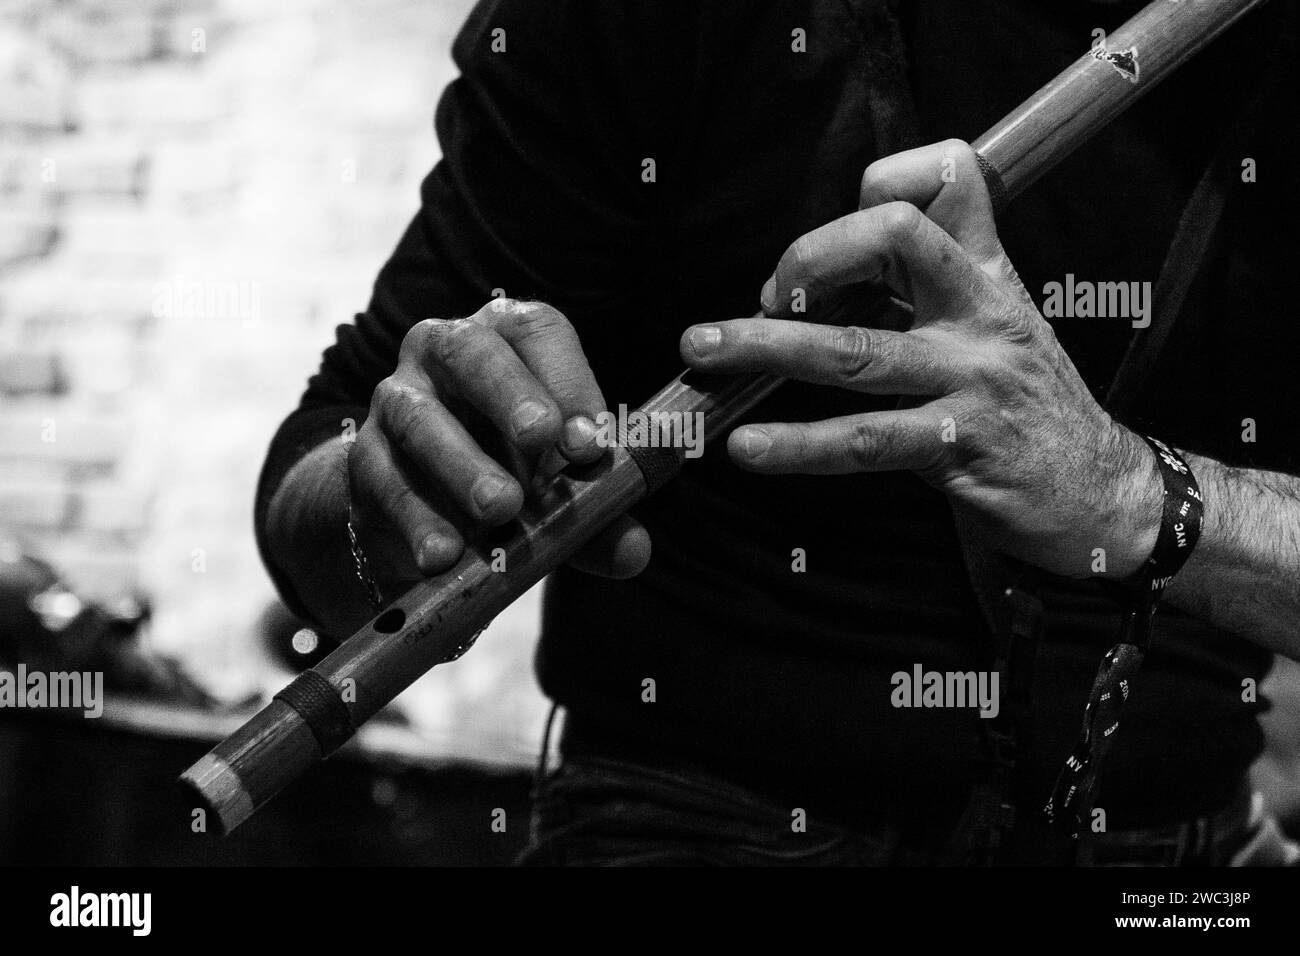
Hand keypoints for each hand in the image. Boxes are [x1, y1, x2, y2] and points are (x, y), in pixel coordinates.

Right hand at [349, 298, 649, 592]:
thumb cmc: (513, 476)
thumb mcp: (560, 495)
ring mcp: (395, 400)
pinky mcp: (364, 459)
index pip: (539, 333)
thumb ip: (598, 518)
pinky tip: (444, 554)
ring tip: (502, 508)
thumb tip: (634, 553)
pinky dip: (417, 519)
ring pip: (420, 418)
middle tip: (542, 441)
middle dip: (508, 394)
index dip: (569, 381)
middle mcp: (443, 353)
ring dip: (463, 465)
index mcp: (508, 340)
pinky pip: (385, 481)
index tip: (593, 444)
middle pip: (470, 352)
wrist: (424, 516)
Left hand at [680, 140, 1161, 578]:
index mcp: (985, 272)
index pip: (940, 181)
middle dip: (807, 256)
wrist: (1105, 490)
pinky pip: (864, 438)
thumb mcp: (995, 325)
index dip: (867, 192)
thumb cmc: (1029, 407)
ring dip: (767, 346)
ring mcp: (970, 377)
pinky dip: (798, 444)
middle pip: (892, 236)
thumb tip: (813, 289)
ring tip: (702, 351)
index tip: (821, 256)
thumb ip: (923, 292)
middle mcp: (978, 311)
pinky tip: (751, 447)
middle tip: (761, 297)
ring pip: (856, 347)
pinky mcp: (959, 445)